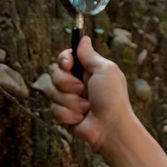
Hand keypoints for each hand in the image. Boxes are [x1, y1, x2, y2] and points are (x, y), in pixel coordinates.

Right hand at [49, 35, 133, 152]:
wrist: (111, 128)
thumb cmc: (113, 99)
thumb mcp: (105, 70)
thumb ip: (90, 55)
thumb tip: (83, 39)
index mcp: (88, 71)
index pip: (66, 58)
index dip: (64, 60)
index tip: (68, 65)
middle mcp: (78, 84)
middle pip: (55, 74)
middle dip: (67, 83)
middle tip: (82, 89)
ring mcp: (70, 100)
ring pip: (53, 93)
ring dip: (70, 101)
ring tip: (86, 108)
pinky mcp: (65, 115)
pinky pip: (54, 110)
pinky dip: (68, 114)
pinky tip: (81, 118)